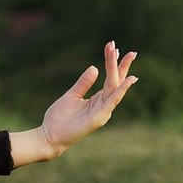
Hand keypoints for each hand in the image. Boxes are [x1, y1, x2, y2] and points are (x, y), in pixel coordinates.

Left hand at [39, 41, 137, 157]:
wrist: (51, 136)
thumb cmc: (60, 117)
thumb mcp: (71, 95)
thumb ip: (83, 83)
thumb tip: (94, 67)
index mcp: (97, 99)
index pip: (110, 79)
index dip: (112, 63)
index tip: (113, 47)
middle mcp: (103, 104)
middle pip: (116, 81)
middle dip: (122, 65)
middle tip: (131, 51)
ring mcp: (103, 111)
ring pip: (115, 87)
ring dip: (121, 71)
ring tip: (127, 57)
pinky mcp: (100, 117)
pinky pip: (113, 101)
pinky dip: (121, 90)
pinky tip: (129, 79)